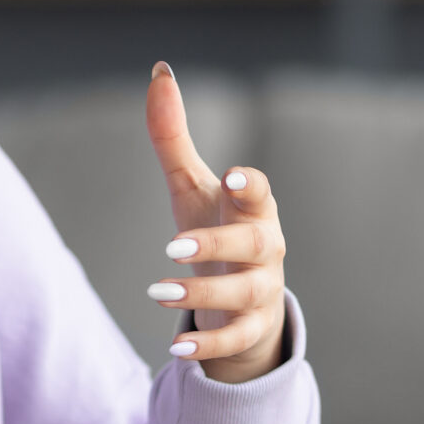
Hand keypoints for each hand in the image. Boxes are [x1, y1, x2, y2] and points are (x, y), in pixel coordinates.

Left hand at [142, 61, 288, 384]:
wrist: (242, 298)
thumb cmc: (216, 229)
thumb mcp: (191, 187)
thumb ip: (173, 136)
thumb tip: (159, 72)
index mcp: (253, 208)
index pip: (258, 192)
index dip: (248, 185)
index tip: (229, 177)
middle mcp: (266, 248)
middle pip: (254, 246)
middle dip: (217, 244)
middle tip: (173, 246)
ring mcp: (262, 291)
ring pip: (245, 294)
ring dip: (203, 296)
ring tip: (157, 292)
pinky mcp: (252, 329)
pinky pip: (236, 339)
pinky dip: (209, 345)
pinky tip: (175, 351)